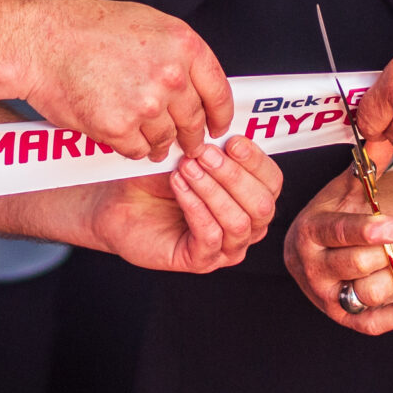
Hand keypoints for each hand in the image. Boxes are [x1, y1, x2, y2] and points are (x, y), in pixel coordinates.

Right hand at [15, 0, 231, 160]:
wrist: (41, 41)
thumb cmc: (87, 28)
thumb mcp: (148, 24)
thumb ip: (177, 55)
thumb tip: (197, 85)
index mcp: (184, 45)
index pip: (219, 91)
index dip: (221, 115)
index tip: (218, 126)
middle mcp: (171, 76)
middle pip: (194, 121)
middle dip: (191, 136)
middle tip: (186, 142)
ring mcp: (146, 105)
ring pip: (165, 140)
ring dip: (158, 144)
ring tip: (144, 136)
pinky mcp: (118, 128)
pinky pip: (137, 151)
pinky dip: (130, 147)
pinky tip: (119, 133)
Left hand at [83, 137, 281, 271]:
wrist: (119, 202)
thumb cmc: (157, 178)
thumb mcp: (190, 154)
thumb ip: (215, 146)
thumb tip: (228, 130)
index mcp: (252, 198)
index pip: (272, 182)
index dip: (256, 161)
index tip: (232, 140)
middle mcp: (247, 226)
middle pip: (262, 205)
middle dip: (233, 175)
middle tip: (203, 153)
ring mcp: (226, 248)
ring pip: (238, 222)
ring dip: (212, 190)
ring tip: (186, 168)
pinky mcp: (201, 261)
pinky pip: (210, 236)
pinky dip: (195, 207)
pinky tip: (179, 186)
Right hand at [284, 168, 392, 334]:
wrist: (317, 252)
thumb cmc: (332, 217)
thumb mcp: (343, 192)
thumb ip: (365, 169)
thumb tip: (381, 141)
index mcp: (309, 231)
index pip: (337, 233)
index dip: (367, 230)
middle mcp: (311, 267)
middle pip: (356, 264)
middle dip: (390, 249)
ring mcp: (325, 295)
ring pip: (367, 293)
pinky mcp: (341, 317)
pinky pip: (371, 325)